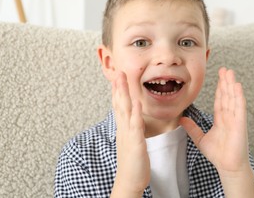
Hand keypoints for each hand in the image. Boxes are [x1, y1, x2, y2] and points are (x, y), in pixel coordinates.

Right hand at [110, 72, 149, 196]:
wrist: (129, 181)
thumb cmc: (132, 163)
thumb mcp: (130, 142)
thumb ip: (129, 129)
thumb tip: (130, 120)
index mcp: (123, 129)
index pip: (118, 106)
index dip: (117, 91)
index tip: (117, 78)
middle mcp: (123, 129)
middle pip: (119, 104)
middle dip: (118, 87)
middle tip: (118, 72)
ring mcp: (128, 135)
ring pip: (125, 110)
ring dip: (124, 94)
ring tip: (123, 79)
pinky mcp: (135, 142)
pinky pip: (136, 125)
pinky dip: (136, 113)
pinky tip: (136, 102)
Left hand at [180, 67, 250, 176]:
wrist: (228, 166)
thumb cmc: (218, 154)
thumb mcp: (200, 139)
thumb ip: (192, 128)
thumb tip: (181, 119)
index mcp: (221, 120)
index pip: (220, 100)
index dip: (219, 88)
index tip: (219, 77)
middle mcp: (229, 117)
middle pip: (227, 96)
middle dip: (225, 82)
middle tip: (224, 69)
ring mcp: (236, 119)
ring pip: (233, 98)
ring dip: (231, 85)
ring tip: (230, 72)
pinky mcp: (240, 123)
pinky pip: (239, 107)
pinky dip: (239, 96)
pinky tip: (237, 86)